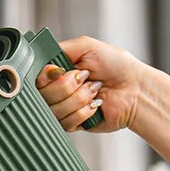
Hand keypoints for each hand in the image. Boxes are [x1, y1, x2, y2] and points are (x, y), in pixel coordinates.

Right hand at [34, 35, 149, 132]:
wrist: (136, 89)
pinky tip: (95, 105)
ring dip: (79, 98)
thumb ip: (59, 48)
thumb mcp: (86, 46)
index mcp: (56, 71)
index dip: (46, 77)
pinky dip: (83, 112)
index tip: (59, 71)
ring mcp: (63, 108)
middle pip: (41, 95)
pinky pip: (65, 123)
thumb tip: (41, 61)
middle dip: (67, 86)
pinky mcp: (72, 124)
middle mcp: (56, 90)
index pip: (33, 78)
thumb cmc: (116, 65)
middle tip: (86, 78)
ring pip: (53, 110)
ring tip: (94, 91)